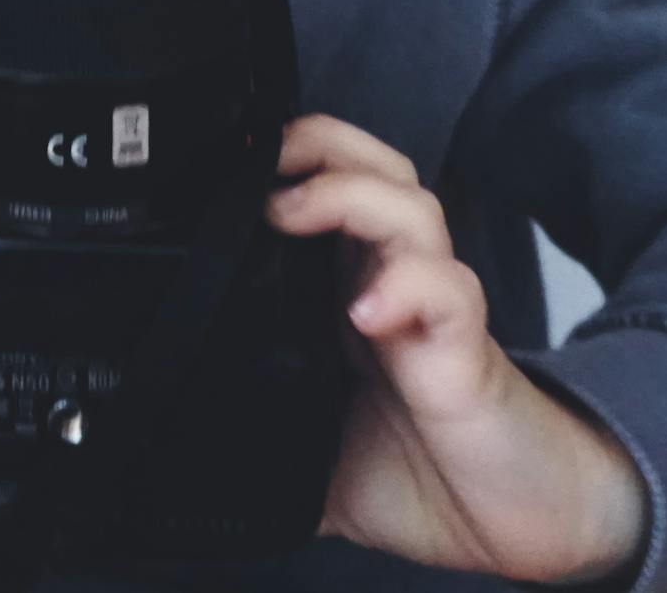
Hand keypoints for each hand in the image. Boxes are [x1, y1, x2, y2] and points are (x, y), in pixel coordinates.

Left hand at [268, 115, 646, 583]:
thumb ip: (244, 434)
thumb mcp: (300, 450)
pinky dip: (407, 287)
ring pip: (411, 208)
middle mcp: (392, 283)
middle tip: (263, 165)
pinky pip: (449, 293)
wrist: (505, 522)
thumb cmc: (414, 474)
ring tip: (293, 213)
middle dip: (318, 144)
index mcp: (346, 291)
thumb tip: (161, 462)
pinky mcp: (468, 352)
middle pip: (373, 168)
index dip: (279, 161)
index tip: (222, 171)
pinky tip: (367, 312)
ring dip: (350, 196)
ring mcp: (432, 311)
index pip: (323, 186)